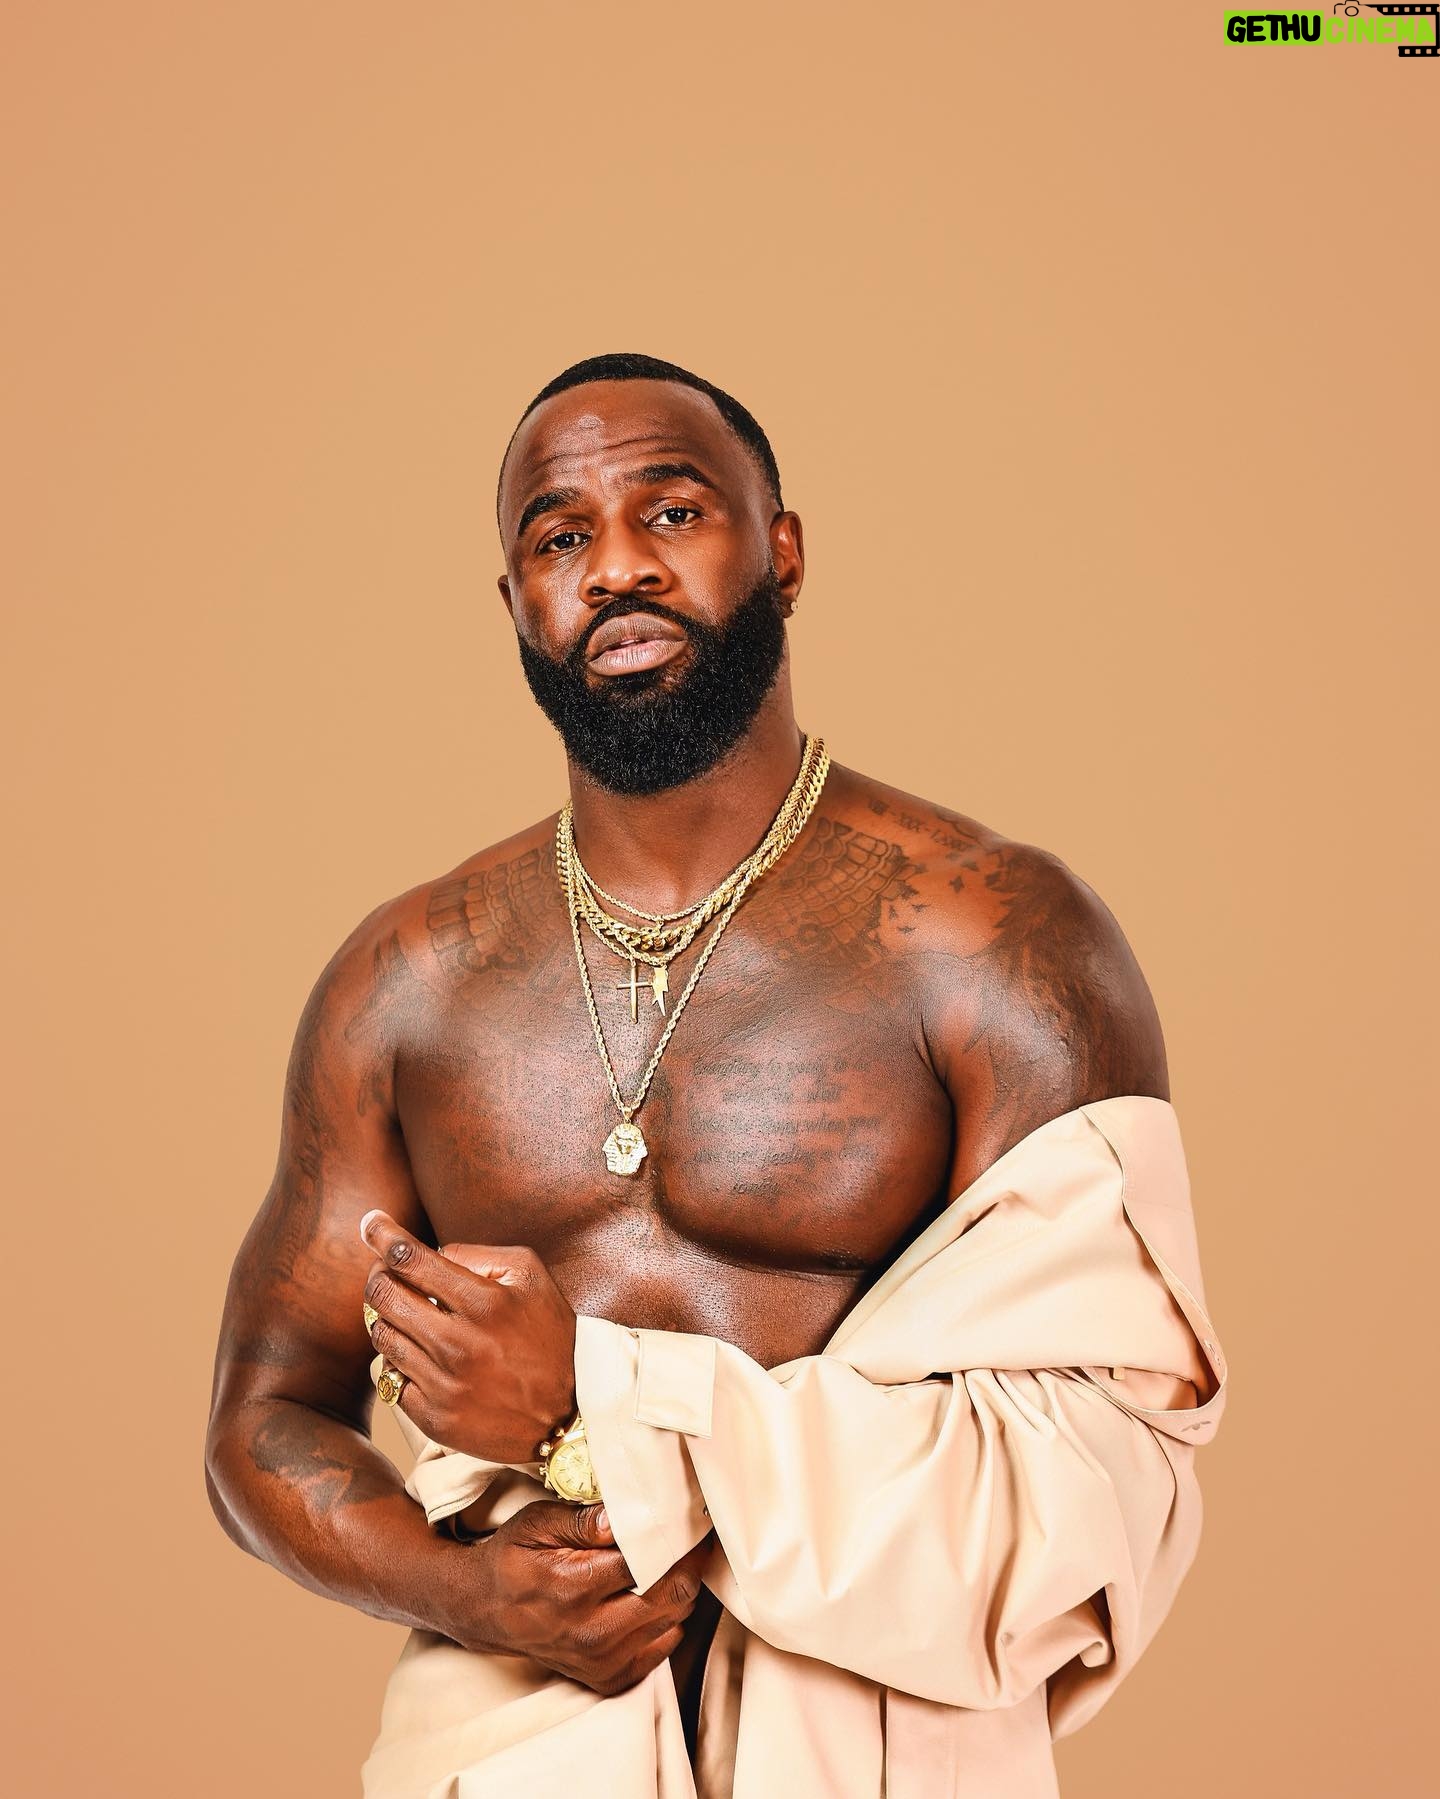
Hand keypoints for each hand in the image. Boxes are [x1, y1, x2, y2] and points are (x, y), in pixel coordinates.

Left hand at [359, 1210, 577, 1462]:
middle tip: (386, 1272)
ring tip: (410, 1316)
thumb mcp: (530, 1277)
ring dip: (388, 1319)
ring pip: (382, 1336)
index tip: (370, 1223)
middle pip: (383, 1296)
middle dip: (378, 1275)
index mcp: (484, 1302)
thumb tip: (430, 1254)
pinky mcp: (434, 1417)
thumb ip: (478, 1255)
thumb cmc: (550, 1333)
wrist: (570, 1412)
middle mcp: (459, 1344)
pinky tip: (422, 1356)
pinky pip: (390, 1379)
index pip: (410, 1259)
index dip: (382, 1235)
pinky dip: (399, 1361)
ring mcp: (444, 1384)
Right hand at [454, 1500, 713, 1696]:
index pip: (649, 1561)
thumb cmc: (513, 1559)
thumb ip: (583, 1520)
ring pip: (674, 1620)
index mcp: (574, 1588)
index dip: (674, 1536)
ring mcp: (602, 1661)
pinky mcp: (608, 1678)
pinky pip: (663, 1648)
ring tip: (668, 1562)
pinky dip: (668, 1620)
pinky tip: (652, 1596)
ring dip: (680, 1589)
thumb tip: (625, 1513)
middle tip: (688, 1536)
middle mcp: (592, 1632)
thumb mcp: (536, 1523)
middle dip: (687, 1561)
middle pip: (672, 1594)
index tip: (687, 1518)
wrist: (484, 1611)